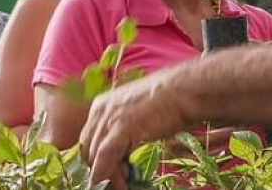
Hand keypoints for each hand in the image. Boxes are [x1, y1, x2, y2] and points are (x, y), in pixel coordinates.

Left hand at [80, 71, 190, 189]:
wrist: (183, 91)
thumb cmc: (169, 101)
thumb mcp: (136, 115)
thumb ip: (123, 132)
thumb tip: (121, 156)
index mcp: (102, 105)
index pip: (89, 140)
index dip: (97, 160)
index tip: (110, 172)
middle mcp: (100, 110)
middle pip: (88, 149)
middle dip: (100, 169)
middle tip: (119, 181)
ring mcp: (108, 118)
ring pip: (95, 157)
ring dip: (107, 177)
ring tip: (124, 185)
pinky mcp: (120, 128)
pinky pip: (105, 159)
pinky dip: (110, 176)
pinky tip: (122, 185)